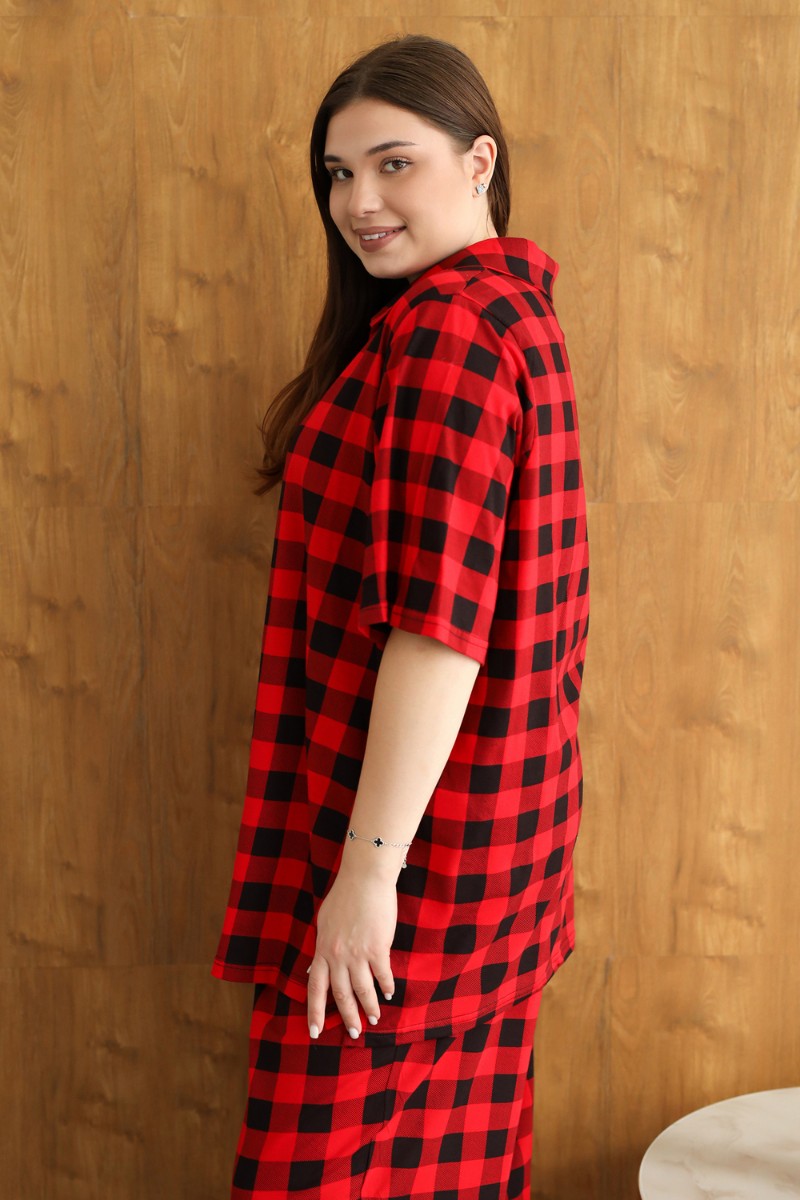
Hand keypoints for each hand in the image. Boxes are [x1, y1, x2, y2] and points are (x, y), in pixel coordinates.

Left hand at [307, 868, 396, 1039]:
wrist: (365, 879)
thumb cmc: (344, 896)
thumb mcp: (324, 922)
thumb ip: (322, 948)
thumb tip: (316, 969)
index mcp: (323, 950)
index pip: (316, 988)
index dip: (315, 1012)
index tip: (315, 1031)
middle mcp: (338, 956)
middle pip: (341, 994)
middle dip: (347, 1017)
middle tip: (354, 1033)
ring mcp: (358, 953)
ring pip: (363, 989)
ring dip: (369, 1007)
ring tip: (374, 1019)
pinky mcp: (378, 948)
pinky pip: (382, 974)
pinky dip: (386, 986)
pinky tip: (389, 993)